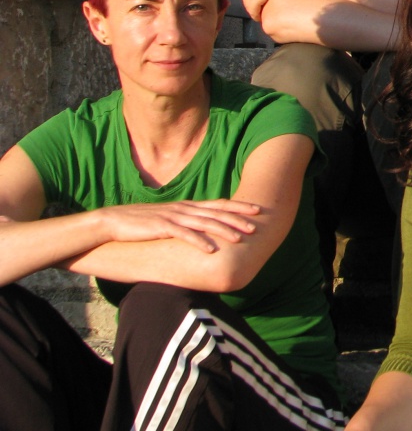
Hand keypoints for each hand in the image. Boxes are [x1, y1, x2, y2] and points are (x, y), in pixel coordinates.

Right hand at [99, 199, 261, 252]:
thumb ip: (184, 223)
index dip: (238, 206)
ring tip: (241, 238)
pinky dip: (199, 241)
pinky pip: (184, 235)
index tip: (257, 209)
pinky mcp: (161, 228)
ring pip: (205, 223)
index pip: (218, 204)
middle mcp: (183, 209)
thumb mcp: (167, 220)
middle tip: (257, 225)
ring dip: (224, 230)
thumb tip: (201, 232)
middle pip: (216, 212)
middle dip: (238, 218)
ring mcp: (173, 217)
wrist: (112, 222)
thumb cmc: (141, 224)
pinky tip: (212, 250)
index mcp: (186, 206)